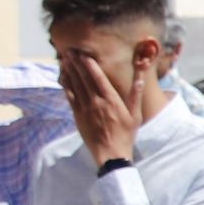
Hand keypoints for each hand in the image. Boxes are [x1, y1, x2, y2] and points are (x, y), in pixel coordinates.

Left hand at [59, 53, 140, 167]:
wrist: (111, 153)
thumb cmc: (126, 134)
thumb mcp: (135, 115)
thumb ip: (135, 95)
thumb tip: (140, 78)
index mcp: (111, 100)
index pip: (97, 77)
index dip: (89, 64)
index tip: (83, 54)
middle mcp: (96, 102)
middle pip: (84, 78)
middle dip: (76, 63)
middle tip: (70, 51)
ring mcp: (85, 108)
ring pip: (75, 85)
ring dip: (69, 71)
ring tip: (64, 59)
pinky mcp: (78, 115)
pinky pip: (70, 96)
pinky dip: (66, 85)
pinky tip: (63, 76)